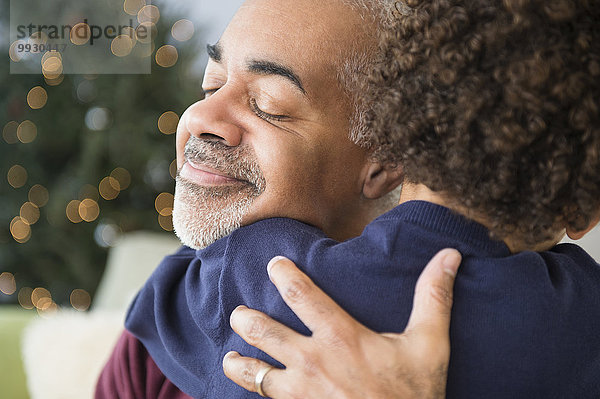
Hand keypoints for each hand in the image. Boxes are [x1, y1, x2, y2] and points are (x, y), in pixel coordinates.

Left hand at [222, 248, 461, 398]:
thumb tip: (449, 255)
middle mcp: (313, 361)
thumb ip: (434, 297)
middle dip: (246, 320)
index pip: (301, 294)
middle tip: (238, 313)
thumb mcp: (430, 344)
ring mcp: (302, 393)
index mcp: (340, 336)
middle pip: (264, 332)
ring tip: (230, 357)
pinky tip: (254, 392)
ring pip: (256, 374)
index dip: (284, 274)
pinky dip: (256, 395)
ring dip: (239, 363)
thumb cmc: (413, 394)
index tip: (273, 264)